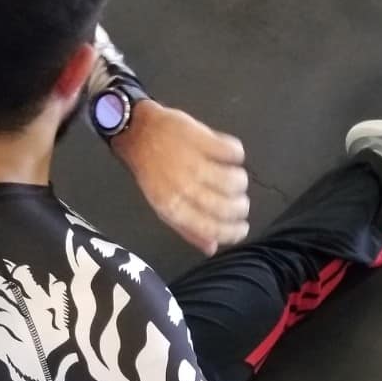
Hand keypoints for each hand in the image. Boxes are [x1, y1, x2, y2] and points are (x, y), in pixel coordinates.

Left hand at [112, 100, 249, 254]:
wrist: (138, 132)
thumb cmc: (151, 172)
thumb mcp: (163, 206)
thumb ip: (188, 229)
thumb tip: (213, 248)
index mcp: (173, 207)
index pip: (212, 228)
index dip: (234, 232)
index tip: (243, 228)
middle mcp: (184, 187)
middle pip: (227, 206)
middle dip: (241, 208)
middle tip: (241, 203)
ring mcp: (194, 162)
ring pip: (234, 180)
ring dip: (241, 182)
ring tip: (236, 179)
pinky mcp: (202, 139)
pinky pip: (233, 152)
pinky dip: (237, 155)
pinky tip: (230, 156)